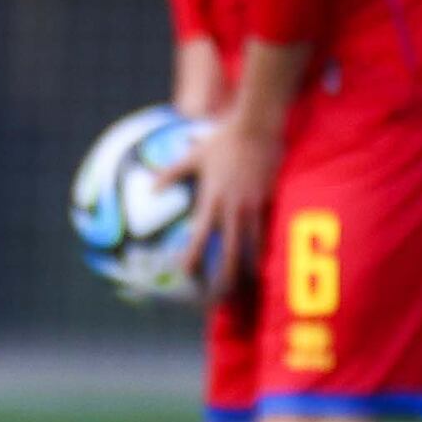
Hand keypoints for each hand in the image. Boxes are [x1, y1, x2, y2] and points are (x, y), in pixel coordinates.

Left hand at [187, 110, 278, 305]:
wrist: (257, 125)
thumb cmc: (223, 139)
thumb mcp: (193, 156)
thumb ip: (171, 173)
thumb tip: (150, 187)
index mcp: (212, 199)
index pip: (200, 235)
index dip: (193, 256)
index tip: (186, 275)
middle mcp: (234, 207)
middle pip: (230, 250)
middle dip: (225, 275)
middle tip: (220, 296)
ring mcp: (254, 206)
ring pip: (253, 245)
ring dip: (249, 268)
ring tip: (246, 290)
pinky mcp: (270, 200)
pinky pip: (268, 231)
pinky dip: (265, 250)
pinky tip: (266, 265)